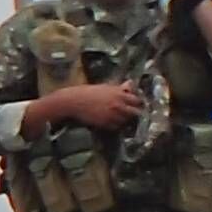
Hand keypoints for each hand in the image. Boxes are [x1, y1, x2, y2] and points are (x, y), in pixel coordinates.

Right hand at [30, 80, 148, 137]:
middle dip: (135, 114)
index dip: (138, 104)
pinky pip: (117, 127)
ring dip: (126, 121)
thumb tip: (130, 84)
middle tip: (132, 116)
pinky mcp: (106, 124)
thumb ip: (119, 88)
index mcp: (120, 93)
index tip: (137, 106)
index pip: (137, 100)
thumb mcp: (105, 87)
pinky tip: (112, 123)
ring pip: (127, 121)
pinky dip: (117, 126)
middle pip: (136, 112)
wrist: (73, 102)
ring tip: (121, 120)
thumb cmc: (87, 92)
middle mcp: (119, 105)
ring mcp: (113, 115)